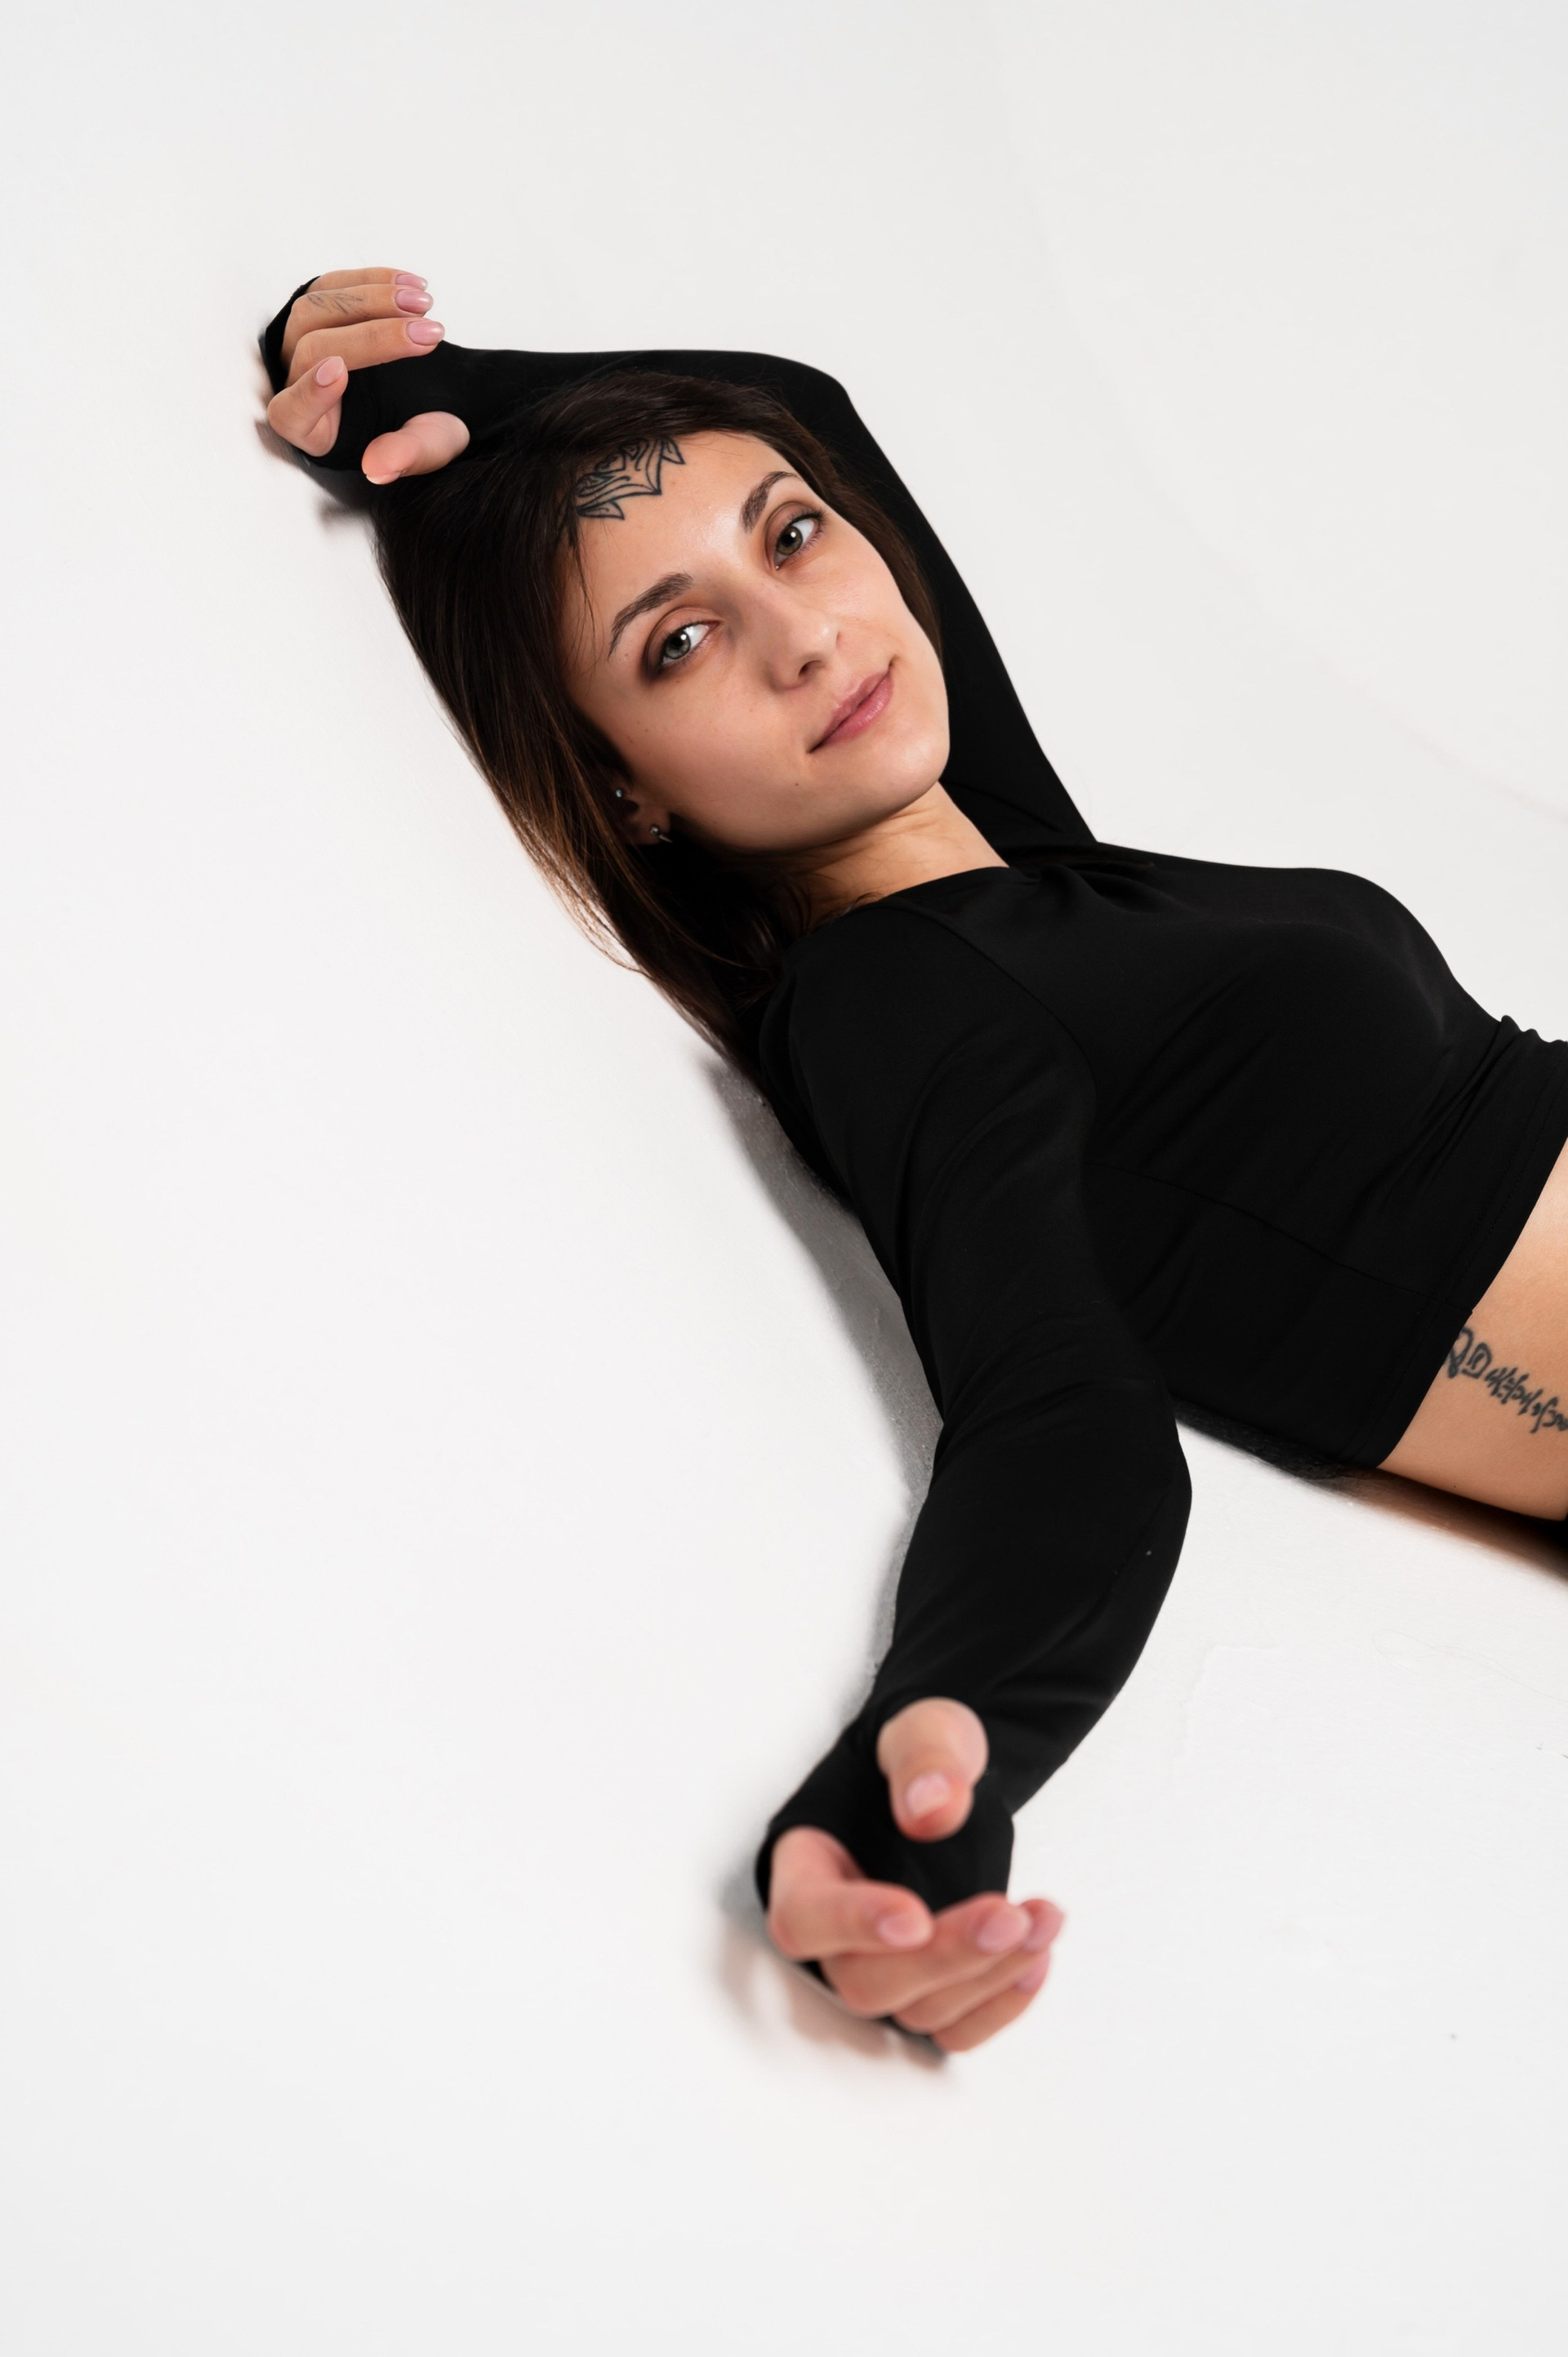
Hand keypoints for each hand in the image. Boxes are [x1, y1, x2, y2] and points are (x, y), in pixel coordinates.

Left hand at [265, 267, 470, 482]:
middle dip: (373, 337)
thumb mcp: (429, 446)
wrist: (441, 393)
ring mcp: (303, 343)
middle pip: (312, 350)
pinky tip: (414, 285)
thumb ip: (407, 455)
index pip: (290, 414)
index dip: (308, 394)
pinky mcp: (321, 310)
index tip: (339, 372)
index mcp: (315, 431)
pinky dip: (374, 280)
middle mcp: (298, 385)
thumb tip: (378, 468)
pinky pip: (332, 285)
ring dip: (373, 300)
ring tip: (426, 305)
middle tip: (429, 335)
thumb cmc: (428, 425)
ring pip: (315, 310)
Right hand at [766, 1698, 1064, 2051]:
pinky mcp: (930, 1988)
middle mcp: (836, 1932)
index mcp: (809, 1863)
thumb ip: (925, 1757)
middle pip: (864, 1981)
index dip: (852, 1926)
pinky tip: (1038, 1959)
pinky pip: (954, 2029)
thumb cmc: (921, 1756)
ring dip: (989, 1975)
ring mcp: (883, 1966)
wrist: (950, 1780)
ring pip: (917, 2010)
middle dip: (945, 1958)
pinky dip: (1000, 2006)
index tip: (914, 1918)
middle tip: (1008, 1917)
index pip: (804, 1917)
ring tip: (1043, 1921)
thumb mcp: (925, 1727)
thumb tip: (932, 1809)